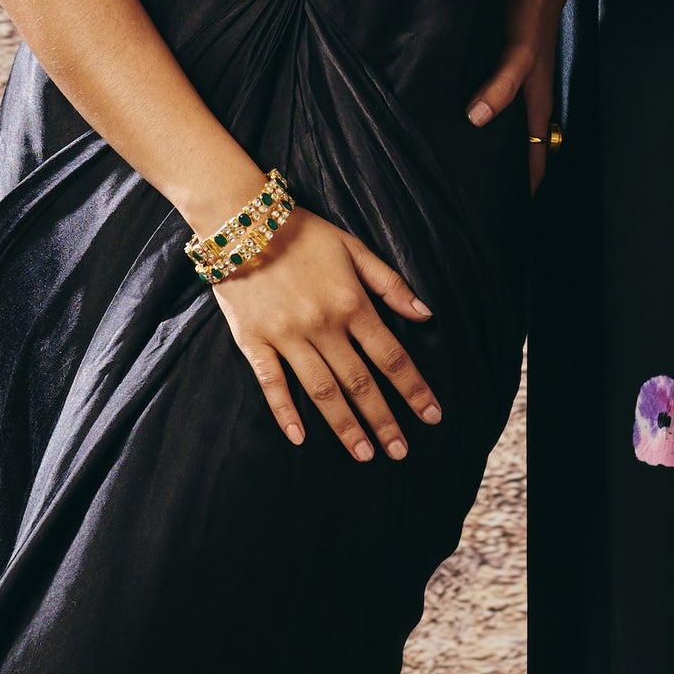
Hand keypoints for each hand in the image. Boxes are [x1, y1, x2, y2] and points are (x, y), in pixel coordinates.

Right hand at [211, 207, 441, 460]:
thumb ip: (390, 284)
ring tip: (364, 454)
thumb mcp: (355, 249)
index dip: (413, 389)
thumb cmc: (303, 233)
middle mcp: (323, 325)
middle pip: (360, 382)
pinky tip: (300, 438)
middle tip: (401, 452)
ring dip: (345, 426)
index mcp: (352, 304)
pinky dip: (285, 412)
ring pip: (322, 391)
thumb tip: (425, 315)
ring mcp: (287, 336)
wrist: (242, 220)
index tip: (432, 416)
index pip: (391, 356)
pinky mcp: (254, 341)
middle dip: (384, 420)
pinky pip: (271, 383)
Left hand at [467, 0, 617, 188]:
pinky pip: (492, 94)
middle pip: (519, 143)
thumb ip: (501, 83)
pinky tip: (455, 110)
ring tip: (464, 161)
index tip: (504, 213)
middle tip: (476, 195)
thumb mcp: (518, 49)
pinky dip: (481, 109)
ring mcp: (515, 78)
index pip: (534, 155)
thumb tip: (477, 120)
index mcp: (535, 99)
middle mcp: (526, 94)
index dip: (524, 184)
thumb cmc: (531, 9)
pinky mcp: (501, 60)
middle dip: (505, 170)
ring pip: (504, 120)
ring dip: (491, 140)